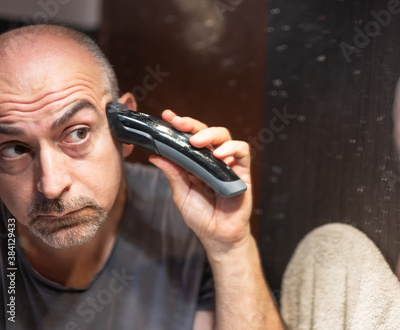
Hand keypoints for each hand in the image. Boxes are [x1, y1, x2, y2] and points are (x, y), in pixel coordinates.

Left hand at [149, 110, 252, 253]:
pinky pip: (242, 152)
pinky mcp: (242, 172)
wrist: (218, 236)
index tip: (167, 116)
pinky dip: (231, 149)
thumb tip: (155, 155)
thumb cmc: (201, 217)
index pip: (188, 138)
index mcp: (195, 162)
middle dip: (192, 124)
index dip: (179, 126)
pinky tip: (219, 155)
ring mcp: (228, 164)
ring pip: (224, 137)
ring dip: (210, 134)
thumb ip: (173, 174)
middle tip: (179, 123)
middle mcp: (212, 160)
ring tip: (196, 142)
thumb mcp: (181, 194)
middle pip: (205, 133)